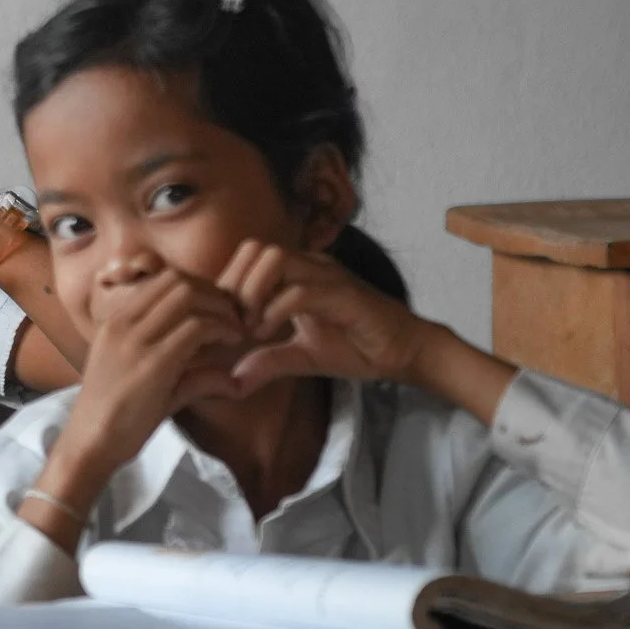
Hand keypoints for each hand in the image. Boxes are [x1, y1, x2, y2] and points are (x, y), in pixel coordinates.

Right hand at [52, 265, 249, 477]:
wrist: (90, 442)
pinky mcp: (153, 363)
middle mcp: (123, 322)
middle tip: (232, 317)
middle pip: (179, 281)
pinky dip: (220, 330)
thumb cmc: (116, 415)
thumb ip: (185, 371)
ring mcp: (136, 340)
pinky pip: (195, 328)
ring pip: (189, 297)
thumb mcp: (148, 381)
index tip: (217, 310)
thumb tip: (232, 379)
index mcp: (116, 321)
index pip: (164, 280)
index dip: (200, 288)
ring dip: (220, 309)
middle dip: (214, 294)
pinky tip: (230, 343)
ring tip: (234, 330)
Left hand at [219, 240, 433, 394]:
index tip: (225, 319)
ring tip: (251, 326)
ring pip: (275, 259)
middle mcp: (310, 265)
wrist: (404, 352)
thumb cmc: (355, 347)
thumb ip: (268, 361)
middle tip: (234, 321)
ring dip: (253, 291)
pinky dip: (275, 310)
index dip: (229, 282)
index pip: (250, 255)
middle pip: (256, 248)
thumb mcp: (302, 356)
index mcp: (298, 272)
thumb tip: (233, 380)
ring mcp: (328, 275)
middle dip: (235, 283)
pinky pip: (300, 291)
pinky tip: (267, 333)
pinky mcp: (344, 294)